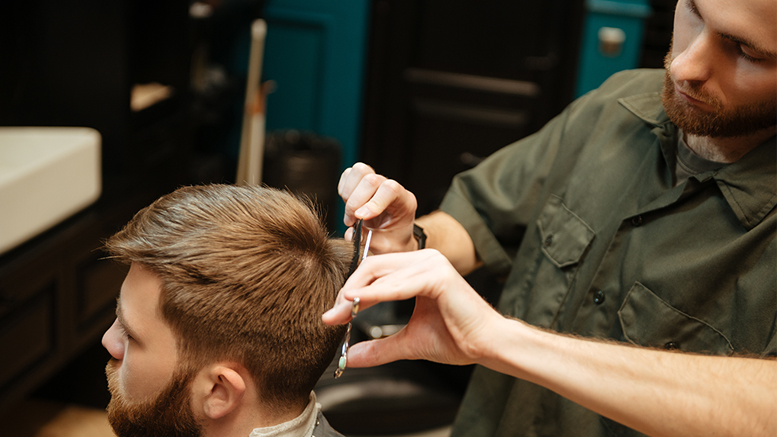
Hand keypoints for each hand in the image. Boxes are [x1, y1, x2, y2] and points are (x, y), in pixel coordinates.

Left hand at [322, 249, 499, 367]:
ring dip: (357, 294)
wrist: (486, 345)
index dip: (350, 292)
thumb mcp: (408, 343)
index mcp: (417, 268)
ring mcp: (432, 264)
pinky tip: (358, 303)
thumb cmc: (456, 339)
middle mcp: (424, 259)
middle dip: (348, 291)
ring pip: (381, 272)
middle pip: (372, 266)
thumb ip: (379, 347)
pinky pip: (400, 284)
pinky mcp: (438, 275)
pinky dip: (376, 294)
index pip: (373, 272)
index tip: (332, 316)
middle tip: (332, 316)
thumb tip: (350, 356)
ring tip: (340, 313)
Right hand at [338, 163, 417, 253]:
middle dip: (355, 202)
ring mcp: (377, 182)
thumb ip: (368, 240)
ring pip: (359, 171)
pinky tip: (348, 205)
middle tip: (352, 222)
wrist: (393, 239)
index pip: (391, 189)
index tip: (360, 218)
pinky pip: (349, 174)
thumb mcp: (385, 247)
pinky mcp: (363, 181)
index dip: (373, 202)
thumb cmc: (393, 242)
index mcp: (405, 202)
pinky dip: (344, 190)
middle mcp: (392, 188)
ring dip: (348, 194)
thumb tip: (350, 234)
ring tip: (350, 213)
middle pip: (371, 179)